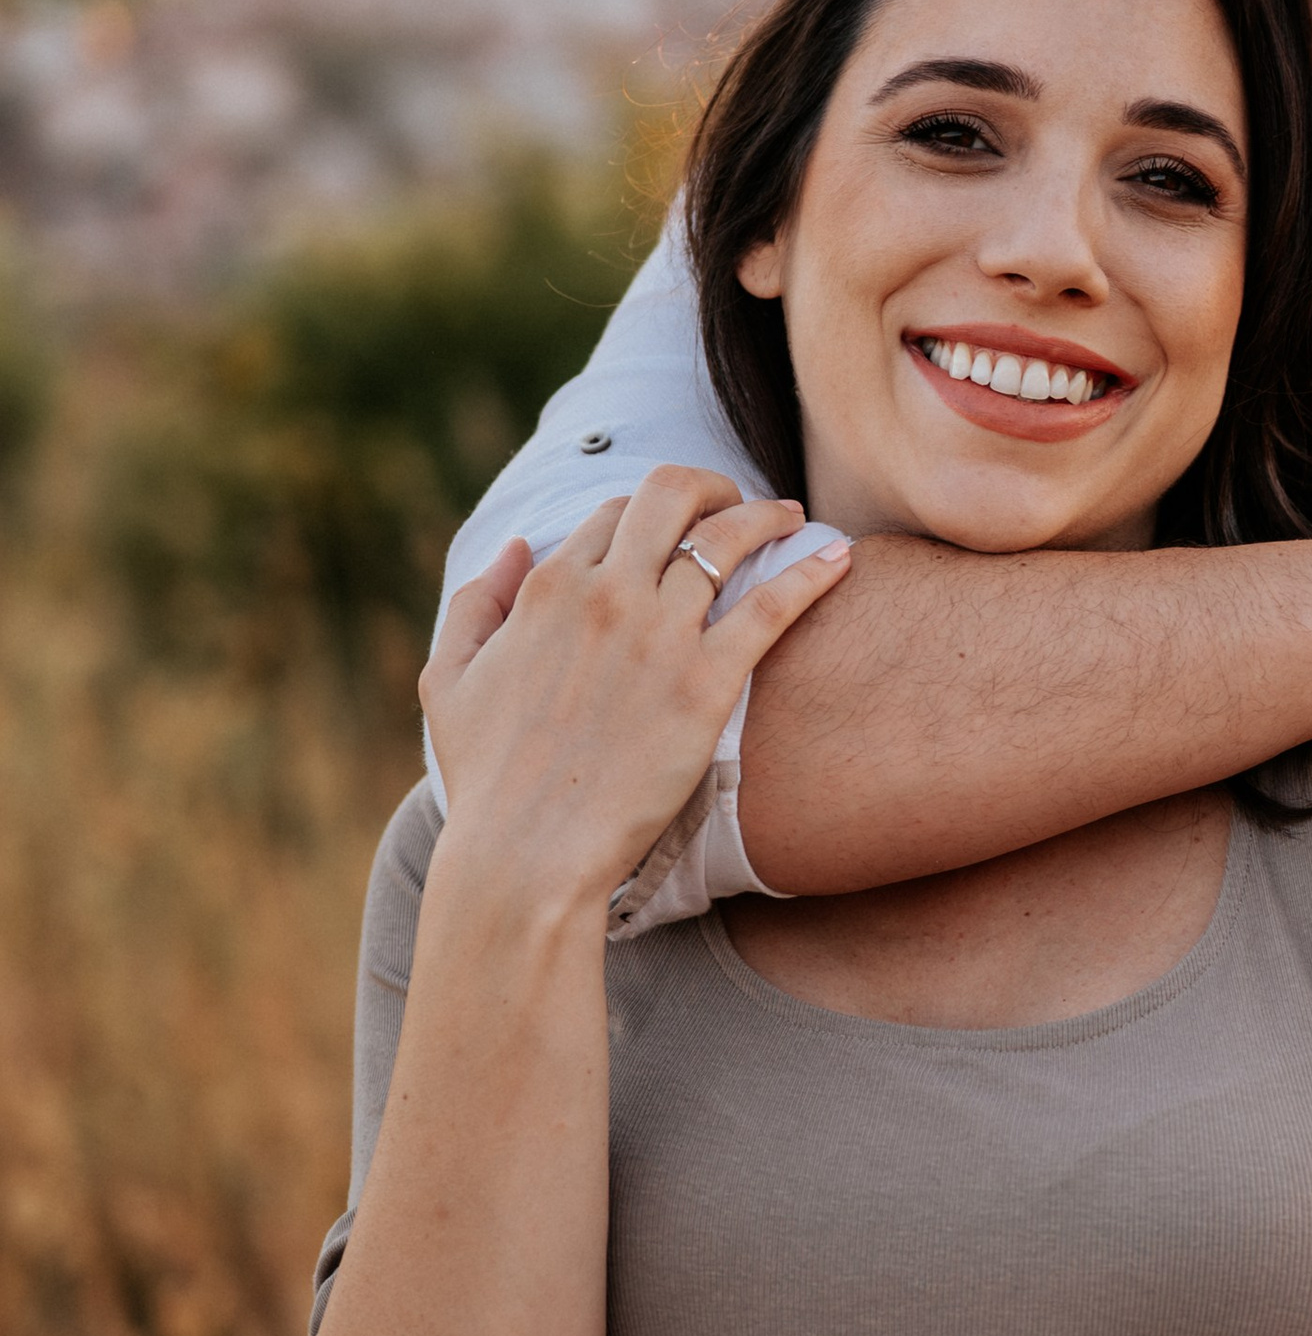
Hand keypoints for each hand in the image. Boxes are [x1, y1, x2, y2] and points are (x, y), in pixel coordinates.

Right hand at [424, 465, 848, 910]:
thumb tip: (519, 544)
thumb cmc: (489, 778)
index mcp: (549, 588)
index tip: (677, 524)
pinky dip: (810, 572)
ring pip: (728, 540)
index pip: (614, 511)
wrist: (530, 851)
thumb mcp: (448, 679)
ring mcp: (660, 636)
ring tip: (791, 519)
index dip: (649, 511)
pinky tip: (839, 557)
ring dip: (766, 517)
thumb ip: (477, 602)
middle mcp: (607, 595)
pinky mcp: (708, 683)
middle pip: (672, 497)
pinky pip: (773, 606)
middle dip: (712, 485)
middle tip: (740, 501)